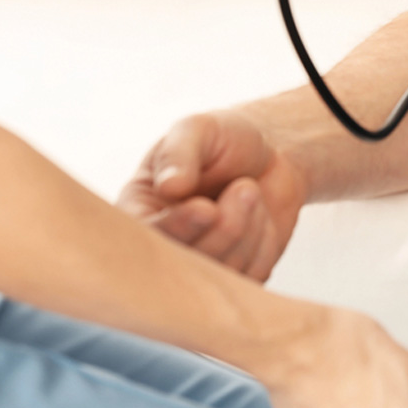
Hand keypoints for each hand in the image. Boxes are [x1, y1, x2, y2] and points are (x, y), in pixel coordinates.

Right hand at [118, 112, 306, 282]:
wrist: (268, 154)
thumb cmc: (223, 139)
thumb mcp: (198, 130)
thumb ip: (179, 153)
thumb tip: (168, 187)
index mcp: (138, 212)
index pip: (147, 237)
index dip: (178, 227)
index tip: (207, 208)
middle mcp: (165, 246)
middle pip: (186, 265)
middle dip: (224, 229)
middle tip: (246, 188)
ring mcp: (199, 268)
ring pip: (223, 272)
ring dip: (249, 229)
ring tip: (250, 190)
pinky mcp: (234, 278)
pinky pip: (252, 276)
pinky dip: (265, 243)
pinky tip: (260, 213)